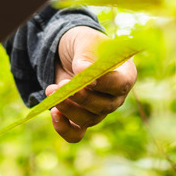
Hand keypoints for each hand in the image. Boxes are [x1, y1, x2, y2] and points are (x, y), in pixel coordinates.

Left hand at [45, 26, 136, 142]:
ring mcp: (99, 111)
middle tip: (61, 85)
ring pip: (88, 120)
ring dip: (68, 109)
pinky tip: (53, 113)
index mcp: (125, 74)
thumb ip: (85, 55)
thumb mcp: (84, 41)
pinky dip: (64, 128)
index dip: (105, 83)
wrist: (68, 54)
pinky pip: (76, 134)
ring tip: (50, 90)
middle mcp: (115, 97)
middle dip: (81, 98)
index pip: (121, 84)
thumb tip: (82, 71)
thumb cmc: (83, 44)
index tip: (87, 78)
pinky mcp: (81, 120)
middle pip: (104, 106)